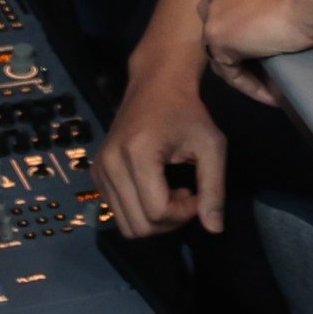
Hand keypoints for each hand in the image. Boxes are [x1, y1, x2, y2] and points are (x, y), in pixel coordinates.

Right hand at [98, 61, 227, 237]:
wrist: (156, 85)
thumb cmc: (187, 112)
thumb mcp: (211, 145)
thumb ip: (214, 187)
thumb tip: (215, 229)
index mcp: (137, 153)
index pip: (157, 211)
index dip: (185, 213)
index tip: (198, 192)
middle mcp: (110, 164)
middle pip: (140, 225)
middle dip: (170, 220)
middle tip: (187, 195)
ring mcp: (100, 170)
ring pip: (127, 226)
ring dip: (155, 219)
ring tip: (172, 192)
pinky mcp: (97, 174)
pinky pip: (118, 213)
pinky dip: (140, 211)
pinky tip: (156, 188)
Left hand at [199, 0, 312, 104]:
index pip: (234, 6)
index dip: (251, 28)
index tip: (274, 43)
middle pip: (220, 25)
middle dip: (240, 46)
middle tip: (266, 64)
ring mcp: (215, 13)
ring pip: (222, 51)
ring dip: (246, 70)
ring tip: (271, 86)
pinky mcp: (218, 39)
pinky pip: (229, 71)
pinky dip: (250, 86)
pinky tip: (272, 95)